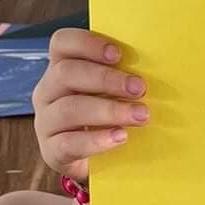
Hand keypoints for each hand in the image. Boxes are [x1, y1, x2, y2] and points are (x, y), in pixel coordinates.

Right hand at [32, 29, 148, 180]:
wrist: (87, 160)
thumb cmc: (101, 117)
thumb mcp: (107, 93)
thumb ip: (121, 78)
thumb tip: (159, 67)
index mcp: (61, 68)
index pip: (62, 43)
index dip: (87, 44)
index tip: (118, 54)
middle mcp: (48, 91)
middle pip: (66, 73)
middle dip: (106, 78)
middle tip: (139, 88)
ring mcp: (46, 122)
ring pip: (69, 109)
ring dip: (108, 110)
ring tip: (140, 116)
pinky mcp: (51, 151)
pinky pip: (69, 143)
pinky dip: (97, 140)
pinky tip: (121, 137)